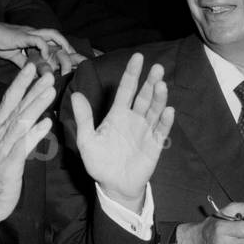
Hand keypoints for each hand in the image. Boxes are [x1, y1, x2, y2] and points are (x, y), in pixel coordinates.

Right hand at [0, 20, 85, 73]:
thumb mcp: (14, 56)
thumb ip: (24, 63)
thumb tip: (33, 73)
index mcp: (33, 37)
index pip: (52, 40)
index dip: (63, 48)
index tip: (72, 59)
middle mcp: (34, 33)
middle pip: (56, 35)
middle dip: (67, 45)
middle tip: (76, 58)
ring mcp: (29, 33)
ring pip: (52, 34)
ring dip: (62, 44)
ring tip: (67, 54)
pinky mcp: (23, 36)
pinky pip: (38, 39)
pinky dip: (44, 47)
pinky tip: (45, 56)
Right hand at [0, 63, 55, 235]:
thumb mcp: (5, 147)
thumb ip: (17, 131)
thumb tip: (35, 116)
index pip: (9, 101)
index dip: (21, 83)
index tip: (32, 67)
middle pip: (16, 107)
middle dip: (32, 89)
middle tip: (47, 73)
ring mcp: (1, 150)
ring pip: (20, 123)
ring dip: (35, 106)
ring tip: (50, 91)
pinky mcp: (8, 166)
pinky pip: (22, 147)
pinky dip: (34, 134)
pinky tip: (46, 124)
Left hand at [70, 53, 174, 211]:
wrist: (113, 185)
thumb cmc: (99, 162)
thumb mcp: (86, 140)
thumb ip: (83, 118)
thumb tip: (75, 95)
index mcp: (117, 114)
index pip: (126, 89)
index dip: (132, 74)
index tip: (138, 57)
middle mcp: (134, 119)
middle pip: (144, 96)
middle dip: (150, 82)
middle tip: (157, 67)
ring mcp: (145, 131)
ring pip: (154, 110)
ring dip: (159, 98)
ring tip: (161, 85)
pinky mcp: (154, 145)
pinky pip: (161, 131)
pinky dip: (165, 121)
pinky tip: (168, 110)